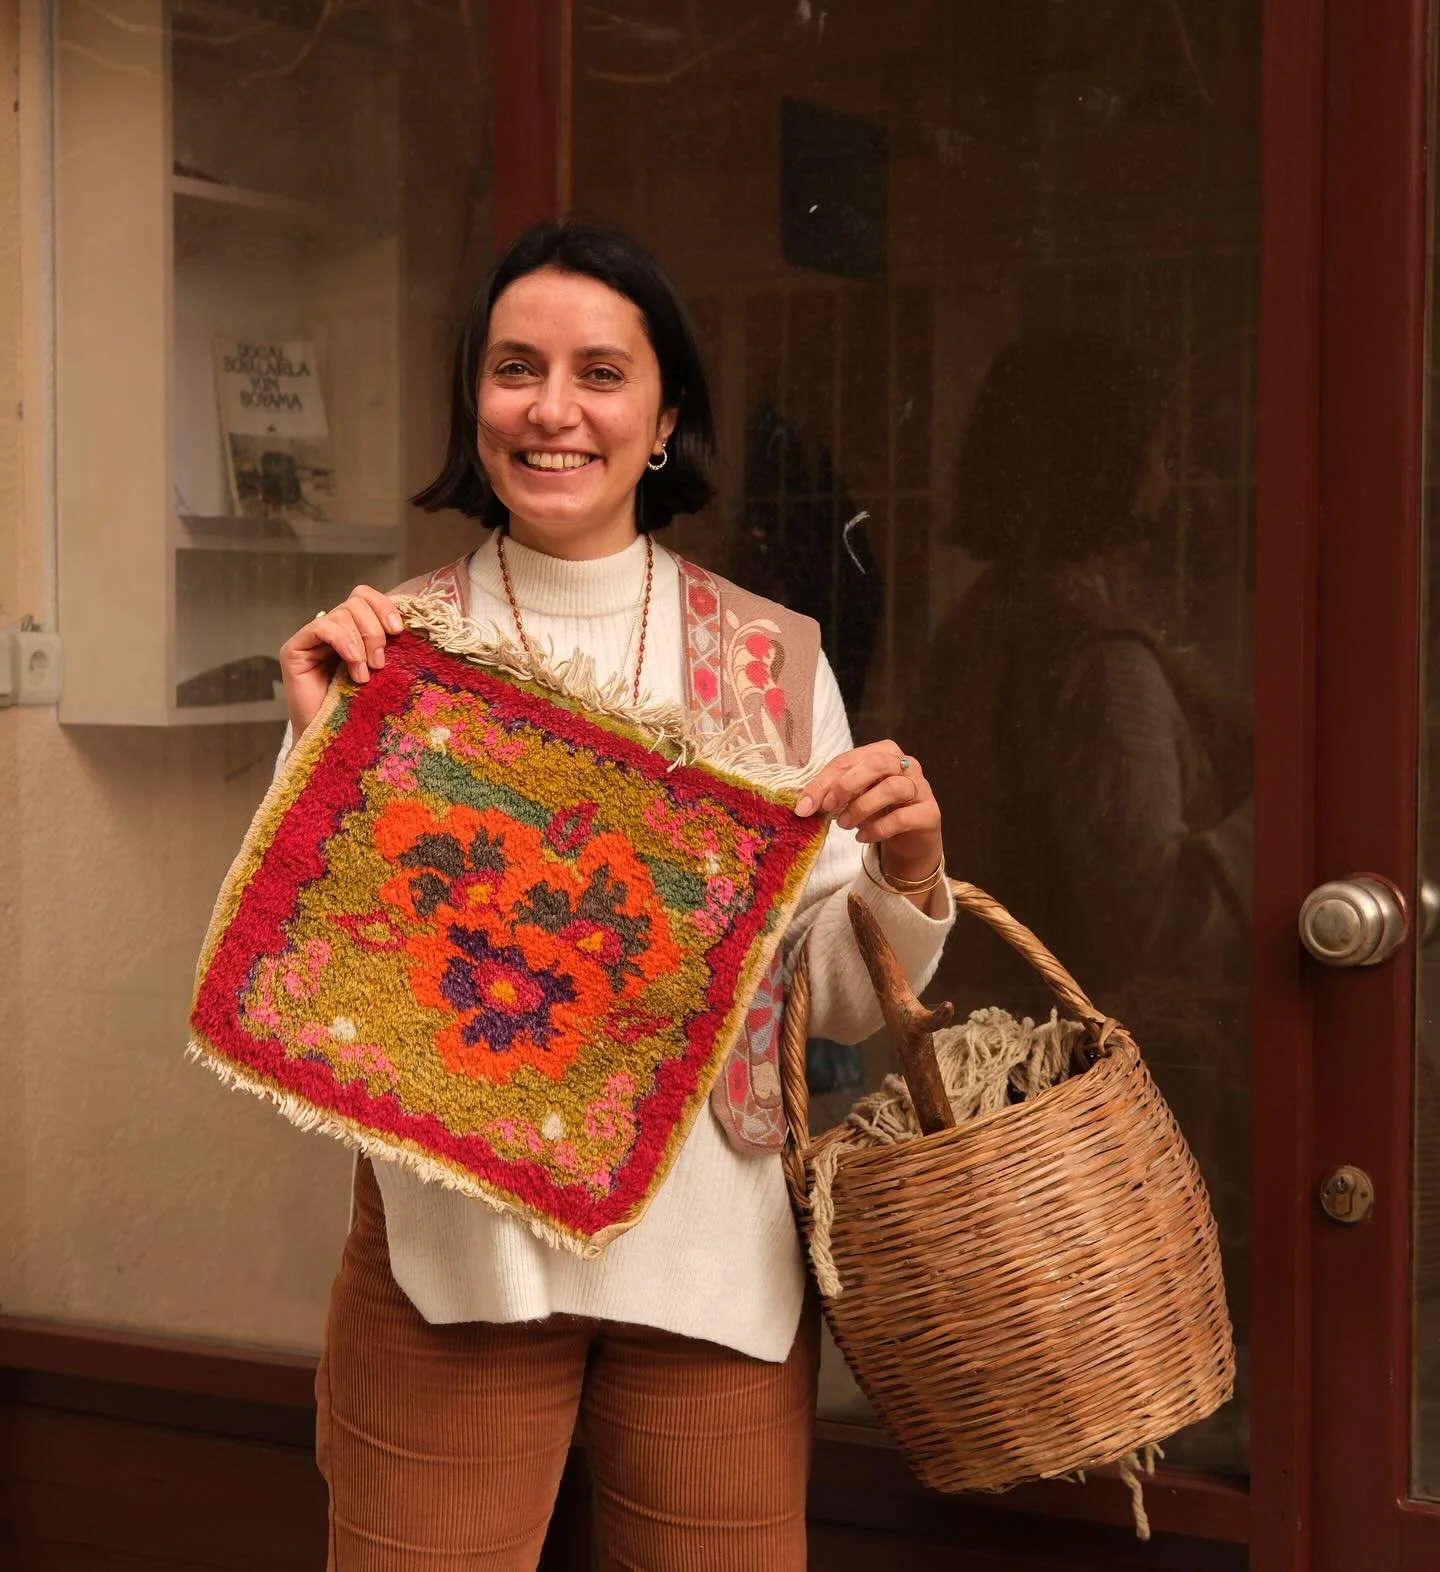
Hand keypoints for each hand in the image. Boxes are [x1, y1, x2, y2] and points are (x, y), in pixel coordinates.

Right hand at [279, 585, 403, 736]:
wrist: (335, 739)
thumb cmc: (360, 708)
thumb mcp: (382, 671)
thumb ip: (387, 645)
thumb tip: (404, 625)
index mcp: (353, 630)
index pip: (365, 596)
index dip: (384, 606)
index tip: (399, 631)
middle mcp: (331, 629)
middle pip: (355, 602)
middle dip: (374, 631)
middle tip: (379, 663)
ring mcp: (311, 638)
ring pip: (341, 614)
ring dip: (360, 644)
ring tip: (364, 674)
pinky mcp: (294, 649)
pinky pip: (321, 628)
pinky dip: (343, 641)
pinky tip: (353, 662)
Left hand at [796, 741, 943, 889]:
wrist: (910, 840)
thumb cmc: (879, 811)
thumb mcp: (853, 798)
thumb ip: (832, 794)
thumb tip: (803, 805)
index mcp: (884, 752)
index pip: (849, 759)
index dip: (824, 781)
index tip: (805, 806)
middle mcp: (906, 764)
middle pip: (875, 764)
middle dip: (845, 786)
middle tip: (828, 809)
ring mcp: (922, 788)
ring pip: (892, 788)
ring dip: (861, 808)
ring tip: (844, 825)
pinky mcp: (930, 813)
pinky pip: (903, 817)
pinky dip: (878, 829)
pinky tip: (863, 837)